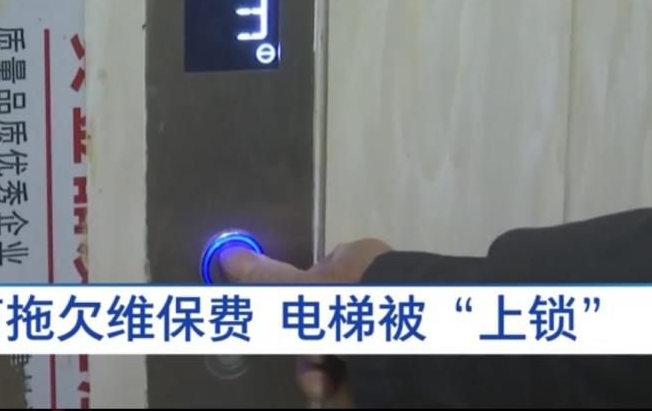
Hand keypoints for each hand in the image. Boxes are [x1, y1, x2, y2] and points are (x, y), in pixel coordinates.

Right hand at [218, 238, 392, 406]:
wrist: (423, 345)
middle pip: (322, 328)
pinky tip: (348, 396)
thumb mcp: (309, 292)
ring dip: (323, 377)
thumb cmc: (361, 304)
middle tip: (314, 364)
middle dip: (309, 354)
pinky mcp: (398, 366)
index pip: (314, 285)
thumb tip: (228, 255)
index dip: (295, 311)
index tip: (288, 330)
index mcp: (357, 264)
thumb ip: (270, 280)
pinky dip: (348, 392)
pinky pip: (361, 379)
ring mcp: (388, 330)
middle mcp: (373, 293)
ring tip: (328, 386)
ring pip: (339, 358)